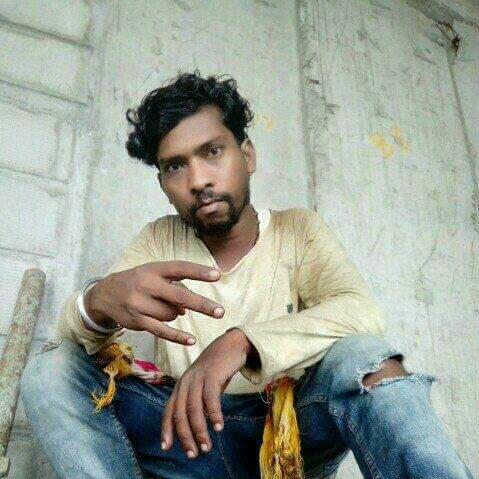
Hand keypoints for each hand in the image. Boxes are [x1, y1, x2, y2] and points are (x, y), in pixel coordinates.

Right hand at [85, 261, 224, 344]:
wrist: (105, 294)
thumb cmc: (139, 281)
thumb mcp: (154, 274)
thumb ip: (173, 286)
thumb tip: (187, 308)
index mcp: (154, 269)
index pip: (180, 268)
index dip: (199, 271)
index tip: (217, 275)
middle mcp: (147, 285)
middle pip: (180, 296)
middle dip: (201, 305)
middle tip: (220, 312)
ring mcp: (140, 304)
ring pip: (172, 314)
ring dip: (175, 313)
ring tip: (163, 306)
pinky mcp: (137, 321)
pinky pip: (162, 331)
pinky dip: (177, 336)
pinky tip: (191, 340)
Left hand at [160, 328, 251, 457]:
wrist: (231, 344)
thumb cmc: (217, 368)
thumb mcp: (203, 386)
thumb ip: (197, 402)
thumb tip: (195, 427)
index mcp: (181, 385)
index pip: (169, 410)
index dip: (167, 429)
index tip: (167, 448)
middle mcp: (186, 381)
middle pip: (180, 412)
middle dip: (185, 436)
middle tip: (193, 454)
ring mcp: (198, 377)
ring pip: (194, 408)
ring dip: (199, 430)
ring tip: (206, 446)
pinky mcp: (212, 374)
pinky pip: (210, 397)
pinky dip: (213, 414)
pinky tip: (218, 426)